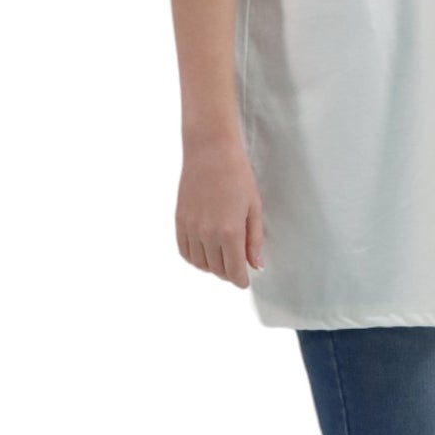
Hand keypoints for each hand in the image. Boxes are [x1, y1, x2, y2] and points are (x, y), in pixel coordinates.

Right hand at [176, 135, 265, 287]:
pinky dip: (194, 258)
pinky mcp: (179, 221)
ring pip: (200, 264)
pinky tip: (204, 253)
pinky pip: (184, 251)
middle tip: (237, 267)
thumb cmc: (238, 176)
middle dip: (229, 273)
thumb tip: (255, 265)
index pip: (234, 270)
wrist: (210, 152)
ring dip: (212, 267)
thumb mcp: (254, 208)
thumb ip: (254, 240)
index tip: (244, 282)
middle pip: (217, 269)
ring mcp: (191, 228)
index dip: (240, 280)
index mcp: (230, 232)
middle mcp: (207, 234)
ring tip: (222, 259)